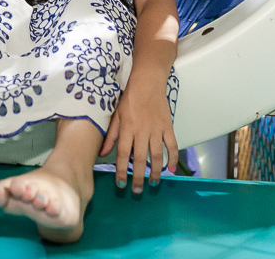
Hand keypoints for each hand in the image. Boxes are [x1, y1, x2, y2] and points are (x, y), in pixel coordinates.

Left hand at [100, 73, 176, 192]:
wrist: (147, 82)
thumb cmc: (129, 98)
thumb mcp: (116, 115)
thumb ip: (110, 136)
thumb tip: (102, 154)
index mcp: (127, 128)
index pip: (123, 154)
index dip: (121, 171)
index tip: (121, 184)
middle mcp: (141, 131)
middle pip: (140, 159)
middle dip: (138, 177)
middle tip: (137, 191)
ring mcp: (156, 129)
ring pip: (156, 155)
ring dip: (155, 171)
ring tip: (153, 183)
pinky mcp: (167, 126)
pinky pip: (172, 145)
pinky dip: (172, 158)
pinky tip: (170, 169)